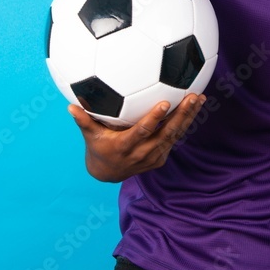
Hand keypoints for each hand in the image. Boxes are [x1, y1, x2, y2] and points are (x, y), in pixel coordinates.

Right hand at [67, 93, 204, 182]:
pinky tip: (195, 107)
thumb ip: (83, 121)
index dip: (154, 118)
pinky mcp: (161, 158)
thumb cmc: (98, 147)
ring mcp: (153, 157)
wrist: (109, 173)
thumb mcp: (90, 136)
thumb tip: (70, 106)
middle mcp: (142, 153)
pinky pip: (175, 138)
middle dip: (180, 115)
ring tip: (199, 98)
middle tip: (192, 96)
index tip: (164, 102)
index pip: (142, 131)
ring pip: (175, 135)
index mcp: (125, 146)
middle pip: (166, 133)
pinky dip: (185, 123)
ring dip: (188, 117)